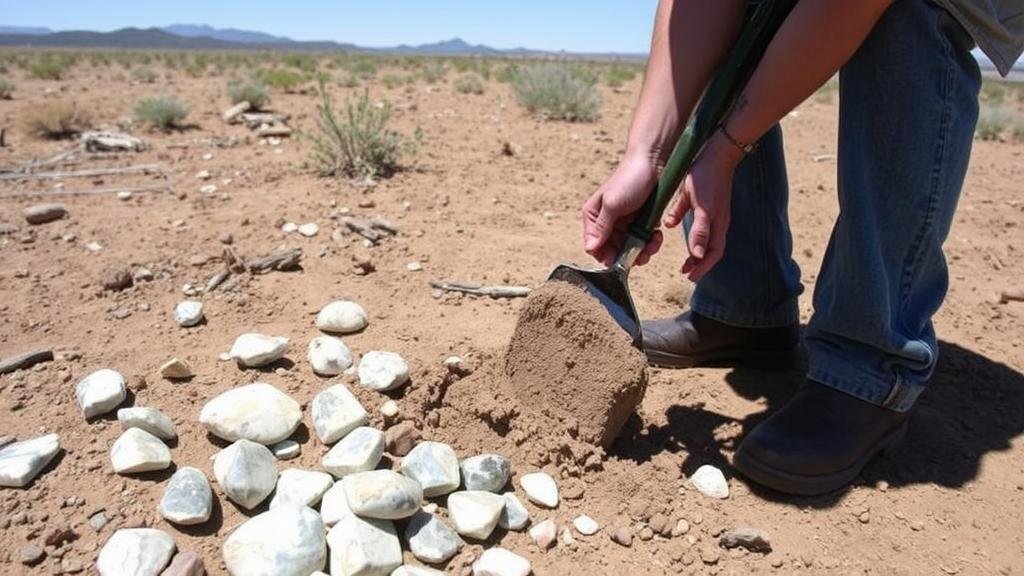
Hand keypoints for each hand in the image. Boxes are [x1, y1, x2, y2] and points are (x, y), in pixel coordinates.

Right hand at [582, 152, 664, 266]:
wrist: (653, 161)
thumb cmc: (630, 178)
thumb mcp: (613, 204)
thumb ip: (602, 228)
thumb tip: (590, 248)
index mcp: (593, 216)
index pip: (593, 246)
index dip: (606, 256)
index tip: (619, 261)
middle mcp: (606, 221)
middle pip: (612, 251)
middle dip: (627, 256)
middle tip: (641, 256)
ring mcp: (623, 223)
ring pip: (629, 248)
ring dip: (642, 250)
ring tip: (652, 244)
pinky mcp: (639, 222)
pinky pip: (642, 241)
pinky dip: (650, 242)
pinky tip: (657, 235)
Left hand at [663, 131, 743, 280]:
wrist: (716, 152)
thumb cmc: (706, 176)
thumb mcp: (699, 203)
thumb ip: (698, 229)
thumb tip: (697, 254)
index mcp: (717, 223)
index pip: (712, 253)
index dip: (702, 267)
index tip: (689, 276)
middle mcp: (718, 221)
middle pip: (711, 249)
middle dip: (699, 263)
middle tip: (686, 273)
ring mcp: (714, 212)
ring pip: (706, 239)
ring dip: (696, 252)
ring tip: (685, 261)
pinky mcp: (708, 203)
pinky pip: (701, 225)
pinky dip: (693, 235)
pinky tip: (674, 227)